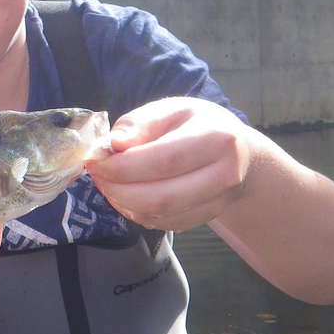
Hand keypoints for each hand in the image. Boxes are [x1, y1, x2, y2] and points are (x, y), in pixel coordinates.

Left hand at [86, 97, 254, 231]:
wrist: (237, 153)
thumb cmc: (198, 125)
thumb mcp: (172, 109)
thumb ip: (141, 123)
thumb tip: (115, 144)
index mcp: (217, 139)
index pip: (163, 161)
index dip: (123, 167)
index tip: (96, 162)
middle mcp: (224, 175)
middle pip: (161, 196)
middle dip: (118, 189)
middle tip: (97, 176)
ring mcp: (218, 202)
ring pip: (160, 215)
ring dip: (124, 203)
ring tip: (109, 184)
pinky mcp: (206, 218)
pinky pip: (164, 223)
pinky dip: (137, 212)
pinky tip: (127, 196)